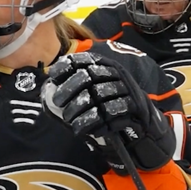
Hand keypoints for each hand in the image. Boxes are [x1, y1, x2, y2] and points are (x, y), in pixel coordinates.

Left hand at [43, 53, 174, 171]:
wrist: (142, 120)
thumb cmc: (111, 105)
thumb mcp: (96, 90)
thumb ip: (76, 87)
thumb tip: (49, 87)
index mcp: (107, 66)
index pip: (85, 60)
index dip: (68, 66)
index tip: (53, 76)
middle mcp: (117, 74)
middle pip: (89, 76)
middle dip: (70, 89)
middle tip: (57, 102)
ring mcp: (127, 89)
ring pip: (98, 96)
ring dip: (81, 110)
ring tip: (70, 121)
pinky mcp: (134, 106)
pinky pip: (112, 113)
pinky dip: (96, 123)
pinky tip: (85, 130)